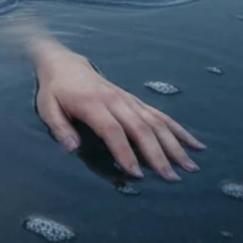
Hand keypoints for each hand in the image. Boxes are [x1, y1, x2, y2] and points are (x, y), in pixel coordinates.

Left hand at [34, 50, 203, 180]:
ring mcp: (129, 100)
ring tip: (191, 167)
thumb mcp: (47, 107)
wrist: (65, 64)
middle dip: (158, 154)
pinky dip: (179, 130)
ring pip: (157, 122)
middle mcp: (116, 101)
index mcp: (93, 105)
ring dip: (175, 145)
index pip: (113, 130)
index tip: (137, 173)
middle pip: (141, 128)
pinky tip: (195, 144)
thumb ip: (59, 128)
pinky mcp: (136, 101)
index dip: (126, 152)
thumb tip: (71, 148)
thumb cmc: (55, 90)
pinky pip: (161, 115)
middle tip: (171, 178)